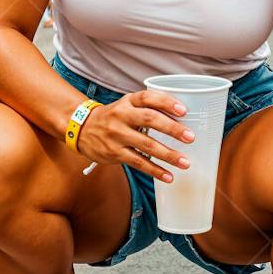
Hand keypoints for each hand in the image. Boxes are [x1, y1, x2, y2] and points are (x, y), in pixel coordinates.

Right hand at [76, 90, 194, 181]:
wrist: (82, 128)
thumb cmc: (114, 116)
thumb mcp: (127, 105)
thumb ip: (149, 107)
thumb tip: (182, 118)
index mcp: (128, 101)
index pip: (148, 97)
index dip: (166, 102)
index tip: (183, 110)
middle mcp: (122, 115)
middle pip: (149, 119)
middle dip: (172, 129)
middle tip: (190, 137)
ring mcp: (117, 135)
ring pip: (146, 144)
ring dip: (168, 154)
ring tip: (185, 162)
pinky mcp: (114, 153)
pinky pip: (138, 162)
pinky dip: (155, 170)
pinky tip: (168, 176)